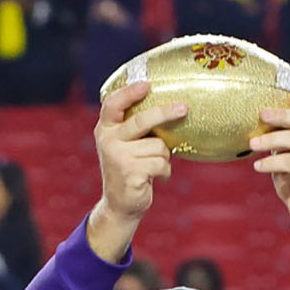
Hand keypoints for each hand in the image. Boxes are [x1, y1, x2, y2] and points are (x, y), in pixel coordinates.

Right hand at [93, 79, 180, 226]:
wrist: (120, 204)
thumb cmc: (130, 168)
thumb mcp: (125, 145)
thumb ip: (135, 127)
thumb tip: (171, 106)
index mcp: (106, 129)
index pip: (113, 104)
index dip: (129, 92)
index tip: (147, 84)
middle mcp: (108, 140)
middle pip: (141, 120)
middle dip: (165, 113)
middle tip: (184, 108)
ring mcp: (119, 157)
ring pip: (158, 146)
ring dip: (164, 157)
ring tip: (154, 167)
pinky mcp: (131, 173)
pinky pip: (161, 164)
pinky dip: (165, 171)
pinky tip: (155, 177)